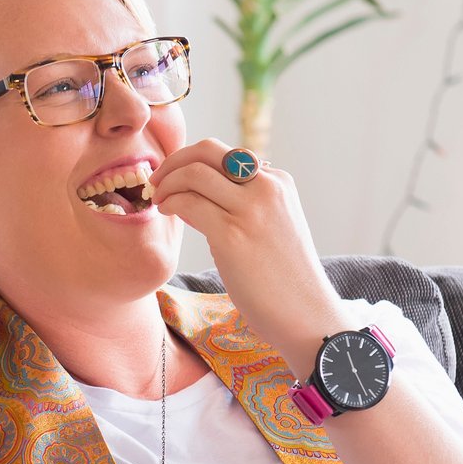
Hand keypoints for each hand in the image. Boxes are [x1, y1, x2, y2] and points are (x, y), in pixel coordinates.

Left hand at [150, 138, 347, 372]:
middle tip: (157, 180)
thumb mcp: (273, 225)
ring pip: (194, 172)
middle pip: (208, 150)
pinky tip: (166, 212)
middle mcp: (267, 188)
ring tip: (158, 200)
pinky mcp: (233, 235)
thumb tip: (201, 191)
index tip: (174, 178)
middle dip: (174, 160)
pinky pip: (189, 202)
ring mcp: (251, 210)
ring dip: (167, 182)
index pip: (226, 154)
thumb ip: (246, 203)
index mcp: (278, 182)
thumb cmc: (284, 278)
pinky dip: (170, 202)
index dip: (192, 161)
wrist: (305, 313)